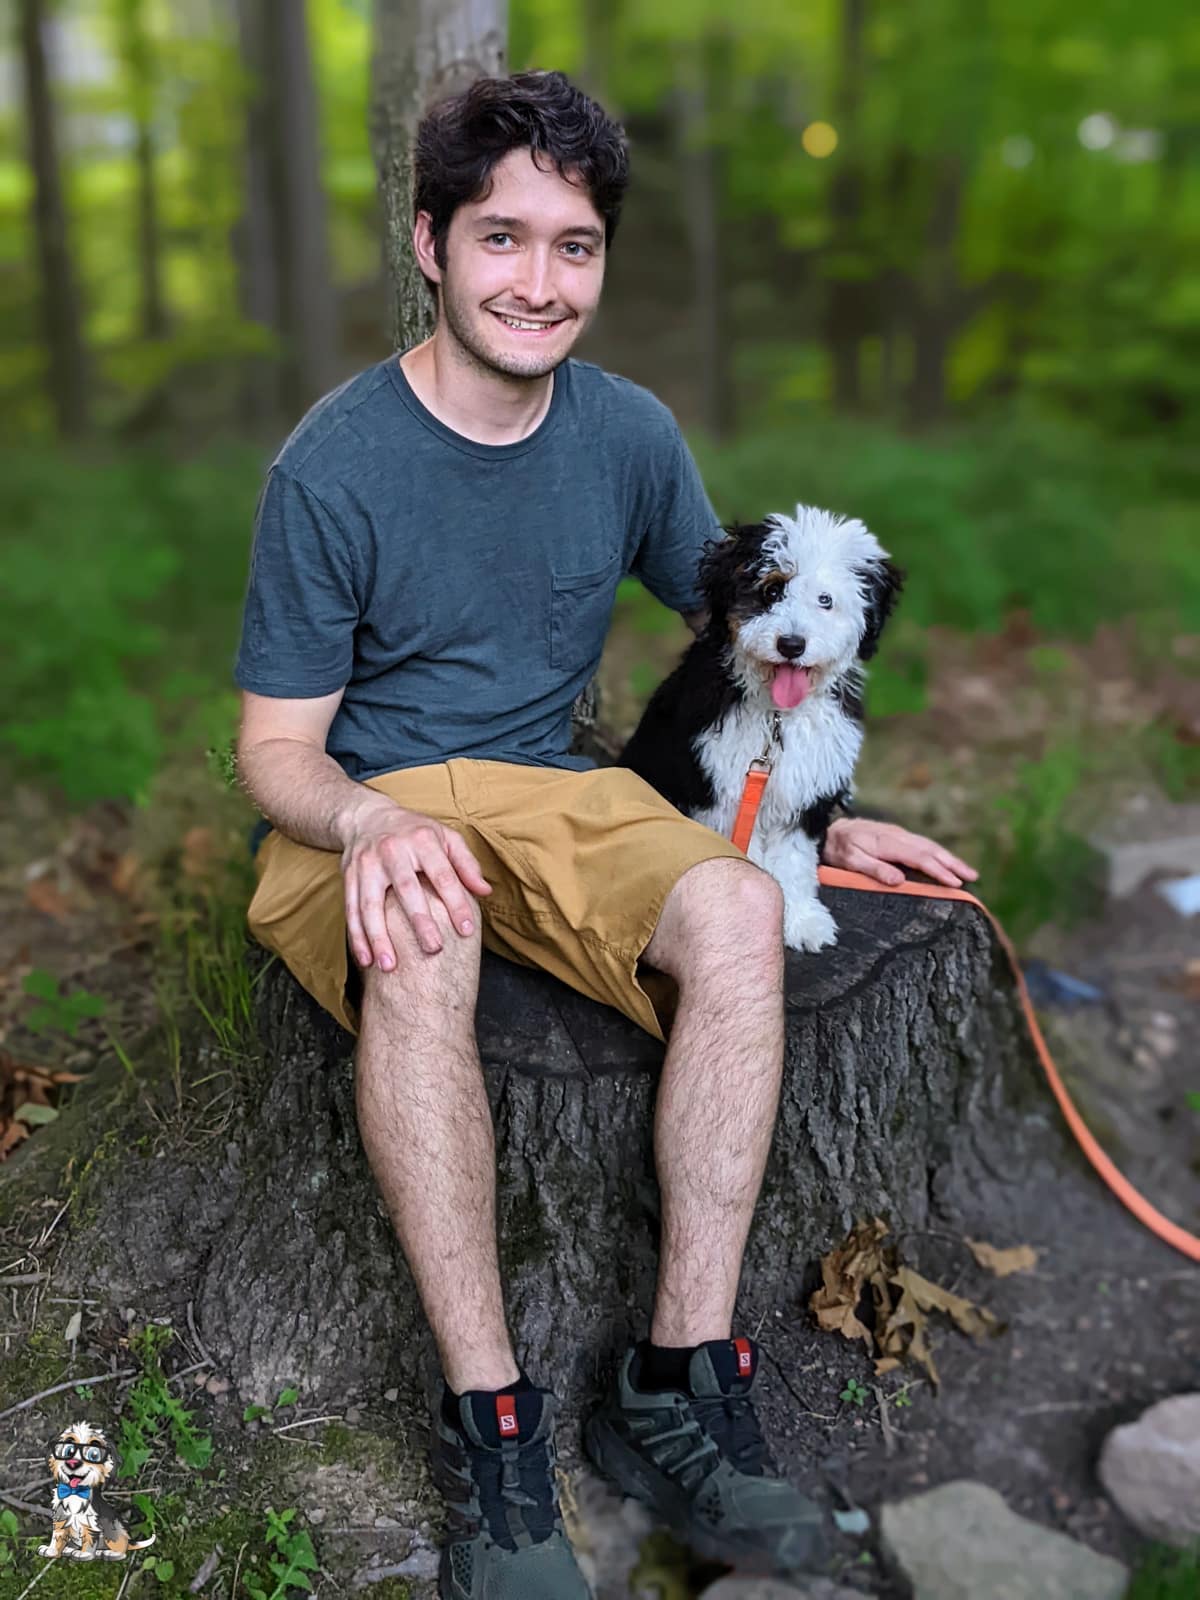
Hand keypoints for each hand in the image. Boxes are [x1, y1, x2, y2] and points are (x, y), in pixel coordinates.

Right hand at [342, 801, 491, 967]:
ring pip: (371, 904)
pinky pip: (351, 910)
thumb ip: (466, 863)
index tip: (465, 929)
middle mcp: (392, 850)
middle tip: (434, 949)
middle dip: (419, 921)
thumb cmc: (415, 832)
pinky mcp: (348, 876)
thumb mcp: (445, 836)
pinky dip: (356, 937)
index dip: (455, 902)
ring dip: (379, 937)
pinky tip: (366, 960)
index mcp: (422, 840)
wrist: (367, 817)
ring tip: (390, 966)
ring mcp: (367, 864)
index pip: (442, 874)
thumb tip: (485, 891)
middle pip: (407, 889)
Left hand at [822, 816, 978, 888]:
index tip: (955, 883)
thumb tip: (899, 880)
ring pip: (929, 846)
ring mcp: (898, 834)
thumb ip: (873, 869)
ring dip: (949, 859)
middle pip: (930, 849)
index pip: (919, 857)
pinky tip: (946, 863)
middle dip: (953, 864)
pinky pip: (922, 845)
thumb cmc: (838, 849)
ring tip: (968, 873)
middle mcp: (896, 835)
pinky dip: (938, 854)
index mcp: (886, 842)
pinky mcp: (897, 836)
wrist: (828, 832)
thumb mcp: (850, 861)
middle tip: (973, 877)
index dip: (938, 870)